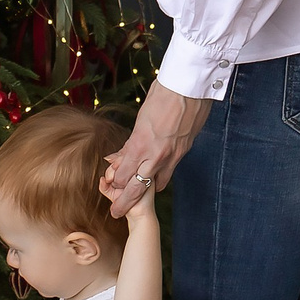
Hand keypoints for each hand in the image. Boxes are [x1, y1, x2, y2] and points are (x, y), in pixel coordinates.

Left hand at [100, 79, 211, 205]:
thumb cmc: (162, 95)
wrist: (190, 86)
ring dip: (145, 191)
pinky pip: (168, 172)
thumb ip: (130, 142)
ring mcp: (172, 155)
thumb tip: (117, 157)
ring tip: (137, 198)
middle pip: (136, 187)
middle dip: (124, 202)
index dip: (114, 181)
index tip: (109, 183)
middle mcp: (156, 154)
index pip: (123, 174)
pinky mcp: (183, 152)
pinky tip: (155, 179)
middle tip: (116, 212)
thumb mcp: (140, 119)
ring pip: (155, 184)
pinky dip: (160, 178)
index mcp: (140, 144)